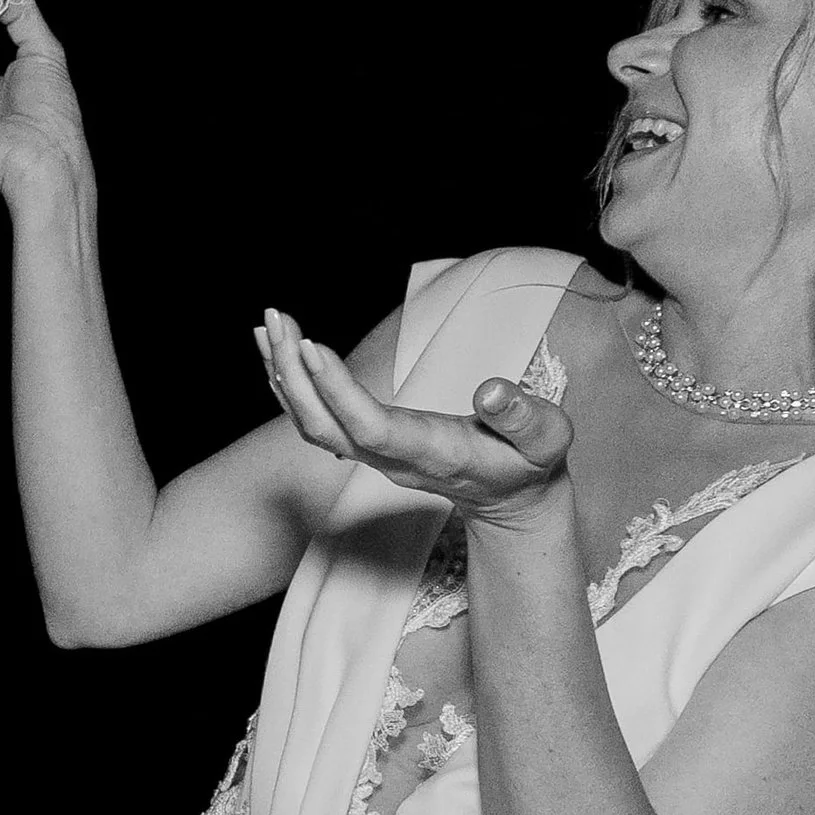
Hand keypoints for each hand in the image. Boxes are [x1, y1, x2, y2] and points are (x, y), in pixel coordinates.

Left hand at [256, 308, 574, 526]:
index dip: (337, 392)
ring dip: (283, 373)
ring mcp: (373, 455)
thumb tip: (490, 390)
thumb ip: (524, 417)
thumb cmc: (530, 462)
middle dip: (293, 374)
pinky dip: (290, 382)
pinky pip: (314, 418)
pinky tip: (276, 348)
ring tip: (268, 322)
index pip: (371, 428)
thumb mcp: (546, 440)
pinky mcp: (365, 444)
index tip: (311, 346)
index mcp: (431, 453)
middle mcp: (390, 458)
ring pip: (310, 424)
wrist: (510, 496)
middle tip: (276, 318)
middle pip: (324, 428)